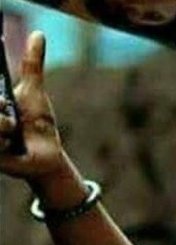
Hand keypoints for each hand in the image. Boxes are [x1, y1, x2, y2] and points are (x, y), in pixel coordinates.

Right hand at [0, 32, 65, 182]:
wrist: (46, 155)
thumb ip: (31, 64)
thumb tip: (37, 34)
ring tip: (13, 132)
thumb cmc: (38, 123)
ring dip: (4, 125)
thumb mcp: (33, 91)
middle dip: (0, 107)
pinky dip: (4, 140)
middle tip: (9, 113)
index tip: (4, 99)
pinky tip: (10, 146)